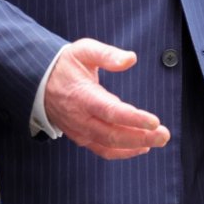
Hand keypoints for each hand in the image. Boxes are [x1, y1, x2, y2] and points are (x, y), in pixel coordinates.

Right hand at [43, 40, 170, 159]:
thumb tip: (131, 59)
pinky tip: (142, 147)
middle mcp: (80, 118)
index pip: (111, 111)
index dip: (133, 119)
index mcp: (82, 96)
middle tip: (164, 135)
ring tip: (158, 140)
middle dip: (141, 137)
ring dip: (135, 146)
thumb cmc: (65, 65)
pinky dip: (123, 152)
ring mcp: (80, 131)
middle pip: (113, 135)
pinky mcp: (82, 137)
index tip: (155, 121)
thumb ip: (107, 54)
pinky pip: (103, 150)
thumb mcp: (84, 50)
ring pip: (110, 146)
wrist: (39, 82)